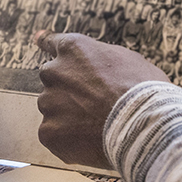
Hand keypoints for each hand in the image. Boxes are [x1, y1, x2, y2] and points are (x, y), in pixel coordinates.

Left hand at [35, 31, 168, 168]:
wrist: (143, 125)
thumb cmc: (143, 91)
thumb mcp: (127, 59)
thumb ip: (101, 59)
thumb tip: (98, 65)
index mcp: (73, 49)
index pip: (52, 41)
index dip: (46, 42)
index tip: (38, 39)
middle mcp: (54, 72)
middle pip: (53, 80)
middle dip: (68, 91)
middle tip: (93, 105)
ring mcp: (49, 103)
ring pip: (53, 110)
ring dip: (69, 117)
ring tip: (98, 126)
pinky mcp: (48, 132)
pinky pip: (55, 135)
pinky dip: (69, 140)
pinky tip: (91, 142)